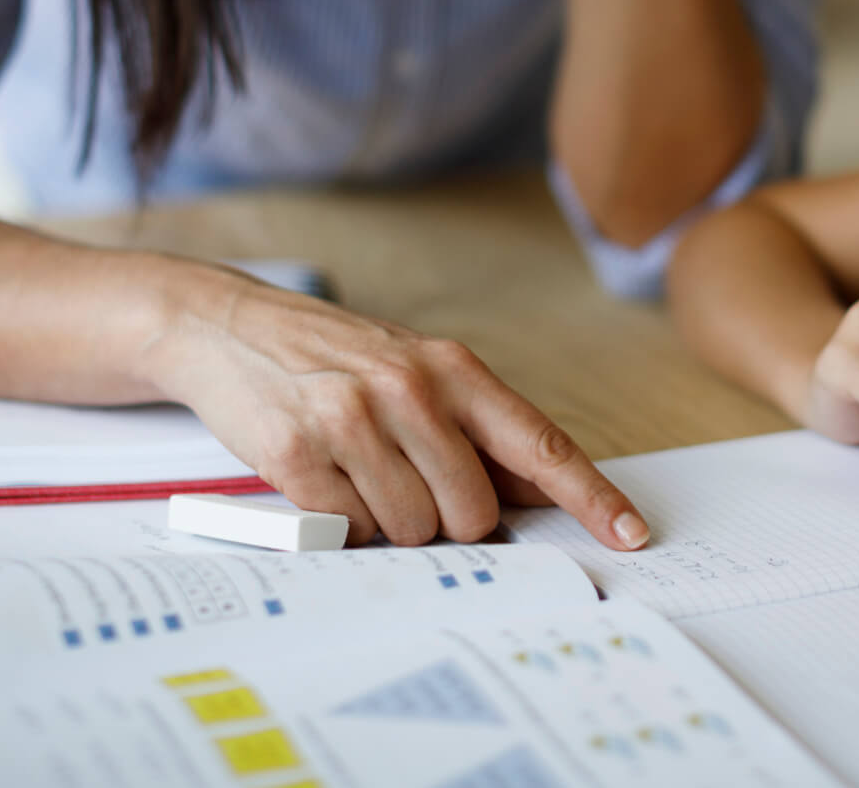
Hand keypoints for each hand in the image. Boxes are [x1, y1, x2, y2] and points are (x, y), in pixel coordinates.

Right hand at [140, 265, 648, 550]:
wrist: (227, 325)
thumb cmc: (332, 357)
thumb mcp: (415, 370)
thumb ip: (475, 428)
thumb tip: (541, 491)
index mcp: (454, 369)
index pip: (540, 443)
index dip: (591, 496)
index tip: (631, 533)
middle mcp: (410, 389)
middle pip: (473, 512)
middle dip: (448, 521)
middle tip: (408, 485)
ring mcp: (354, 420)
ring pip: (412, 530)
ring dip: (389, 523)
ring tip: (358, 473)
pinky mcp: (299, 454)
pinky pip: (350, 532)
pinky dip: (341, 524)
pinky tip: (323, 479)